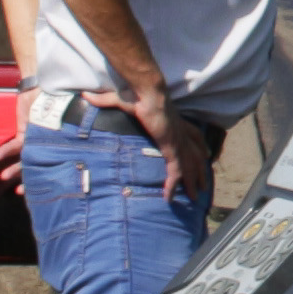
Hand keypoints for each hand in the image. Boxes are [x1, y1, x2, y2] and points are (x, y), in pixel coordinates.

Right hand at [105, 70, 216, 204]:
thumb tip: (85, 95)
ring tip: (196, 196)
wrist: (148, 94)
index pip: (193, 135)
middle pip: (197, 154)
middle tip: (204, 184)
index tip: (207, 154)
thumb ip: (104, 100)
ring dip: (193, 181)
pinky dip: (172, 186)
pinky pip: (174, 172)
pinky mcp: (172, 149)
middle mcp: (181, 133)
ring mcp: (178, 142)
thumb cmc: (138, 95)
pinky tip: (169, 199)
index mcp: (175, 122)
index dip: (200, 145)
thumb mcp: (121, 99)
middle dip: (200, 170)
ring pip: (190, 166)